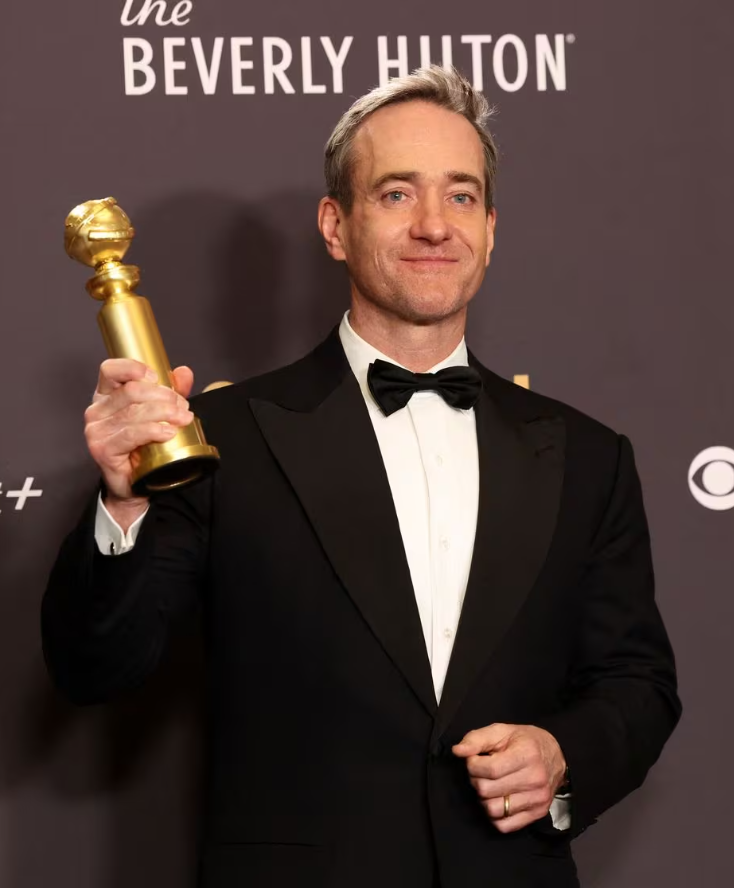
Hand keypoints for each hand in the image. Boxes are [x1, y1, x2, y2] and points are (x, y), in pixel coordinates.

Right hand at [84, 359, 193, 525]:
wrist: (135, 484)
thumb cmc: (143, 448)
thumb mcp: (160, 414)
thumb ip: (171, 392)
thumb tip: (184, 372)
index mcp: (106, 396)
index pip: (111, 370)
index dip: (134, 368)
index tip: (157, 378)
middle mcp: (97, 410)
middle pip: (131, 391)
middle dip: (163, 396)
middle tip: (182, 407)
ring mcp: (97, 430)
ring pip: (134, 412)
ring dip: (165, 413)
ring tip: (183, 419)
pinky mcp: (102, 449)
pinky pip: (131, 434)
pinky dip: (154, 430)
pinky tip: (169, 432)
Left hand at [452, 723, 566, 832]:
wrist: (556, 756)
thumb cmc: (525, 741)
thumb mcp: (501, 731)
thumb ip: (477, 739)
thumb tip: (458, 751)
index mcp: (527, 755)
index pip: (489, 769)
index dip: (473, 765)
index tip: (474, 760)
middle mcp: (534, 779)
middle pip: (487, 791)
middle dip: (476, 780)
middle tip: (481, 773)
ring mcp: (537, 799)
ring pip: (494, 810)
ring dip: (484, 799)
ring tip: (489, 786)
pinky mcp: (537, 814)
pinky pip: (505, 826)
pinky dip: (494, 815)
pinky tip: (497, 800)